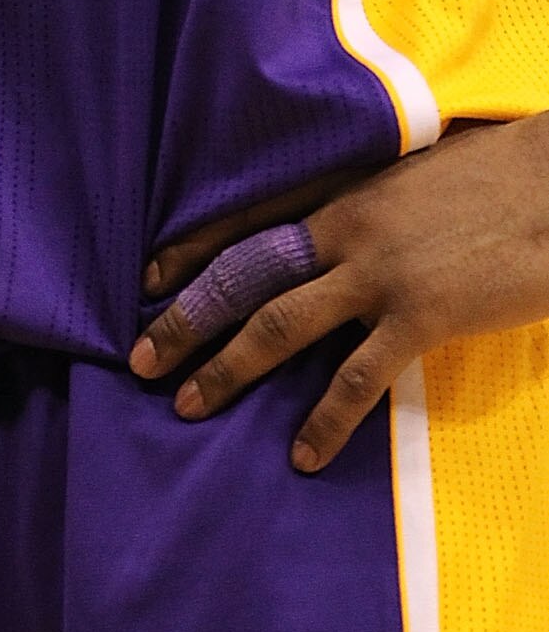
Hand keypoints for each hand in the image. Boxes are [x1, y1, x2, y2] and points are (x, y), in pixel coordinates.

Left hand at [130, 118, 548, 469]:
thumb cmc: (491, 176)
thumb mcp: (412, 178)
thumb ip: (367, 206)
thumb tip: (337, 234)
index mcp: (340, 191)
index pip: (245, 221)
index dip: (191, 251)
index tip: (145, 278)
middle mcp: (343, 227)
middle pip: (243, 274)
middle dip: (186, 318)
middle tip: (139, 357)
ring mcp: (378, 272)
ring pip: (279, 324)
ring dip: (227, 367)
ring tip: (187, 405)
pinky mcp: (421, 315)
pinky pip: (359, 377)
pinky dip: (325, 419)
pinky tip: (302, 455)